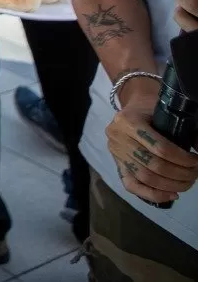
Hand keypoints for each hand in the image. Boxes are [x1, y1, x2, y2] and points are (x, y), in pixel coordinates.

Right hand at [106, 86, 197, 203]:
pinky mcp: (117, 165)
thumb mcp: (165, 112)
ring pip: (145, 178)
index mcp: (128, 121)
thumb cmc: (151, 109)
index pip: (160, 148)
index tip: (197, 161)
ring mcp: (115, 153)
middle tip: (196, 173)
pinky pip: (132, 186)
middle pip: (153, 165)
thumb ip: (183, 130)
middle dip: (180, 174)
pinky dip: (154, 194)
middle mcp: (117, 137)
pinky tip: (173, 195)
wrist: (133, 109)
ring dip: (172, 185)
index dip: (183, 159)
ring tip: (188, 182)